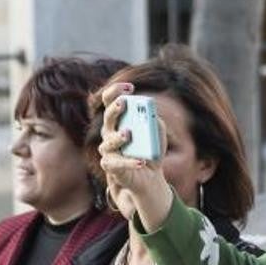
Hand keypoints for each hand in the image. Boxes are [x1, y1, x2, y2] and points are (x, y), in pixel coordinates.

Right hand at [97, 83, 173, 229]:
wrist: (150, 178)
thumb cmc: (150, 152)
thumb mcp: (158, 136)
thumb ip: (156, 124)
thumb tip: (153, 116)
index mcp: (118, 121)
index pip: (110, 101)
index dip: (116, 91)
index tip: (129, 87)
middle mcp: (109, 133)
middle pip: (108, 118)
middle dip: (115, 109)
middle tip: (124, 103)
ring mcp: (108, 150)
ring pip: (108, 141)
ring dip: (118, 136)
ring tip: (128, 133)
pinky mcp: (111, 167)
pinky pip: (117, 163)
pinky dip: (129, 162)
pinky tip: (141, 161)